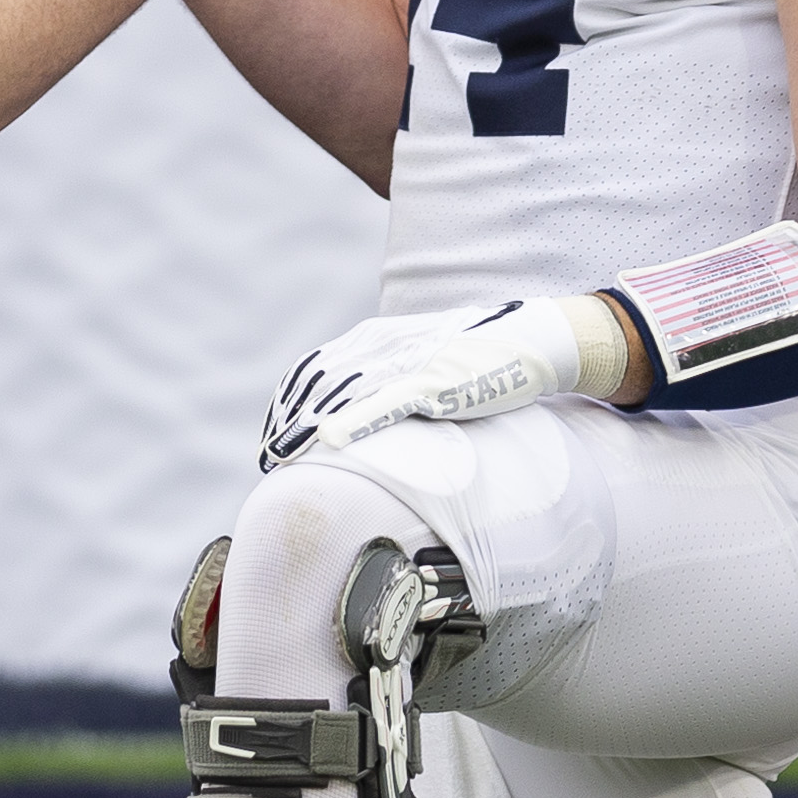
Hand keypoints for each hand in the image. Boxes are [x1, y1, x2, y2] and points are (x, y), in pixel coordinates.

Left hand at [258, 297, 626, 468]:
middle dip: (287, 422)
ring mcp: (406, 360)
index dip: (285, 407)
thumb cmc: (475, 359)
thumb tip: (355, 418)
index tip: (270, 441)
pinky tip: (332, 439)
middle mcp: (381, 343)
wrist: (530, 340)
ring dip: (307, 427)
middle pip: (316, 383)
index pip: (311, 372)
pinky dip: (355, 420)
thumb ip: (386, 385)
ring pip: (341, 393)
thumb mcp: (419, 367)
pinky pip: (386, 401)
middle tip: (268, 458)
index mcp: (372, 338)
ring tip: (283, 458)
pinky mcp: (432, 380)